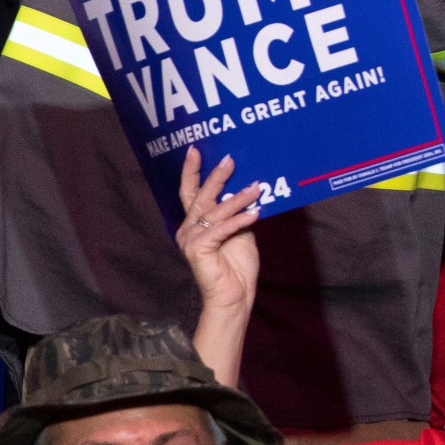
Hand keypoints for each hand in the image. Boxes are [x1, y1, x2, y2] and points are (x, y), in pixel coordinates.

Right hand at [176, 148, 261, 318]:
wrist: (234, 295)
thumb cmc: (237, 265)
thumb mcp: (240, 230)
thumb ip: (235, 211)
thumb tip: (245, 189)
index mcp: (195, 223)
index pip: (190, 192)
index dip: (191, 170)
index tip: (194, 149)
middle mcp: (187, 228)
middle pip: (201, 196)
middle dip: (216, 176)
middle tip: (230, 160)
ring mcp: (189, 239)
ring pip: (215, 211)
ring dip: (239, 198)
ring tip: (257, 188)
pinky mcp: (197, 249)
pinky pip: (222, 228)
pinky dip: (239, 220)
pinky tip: (256, 213)